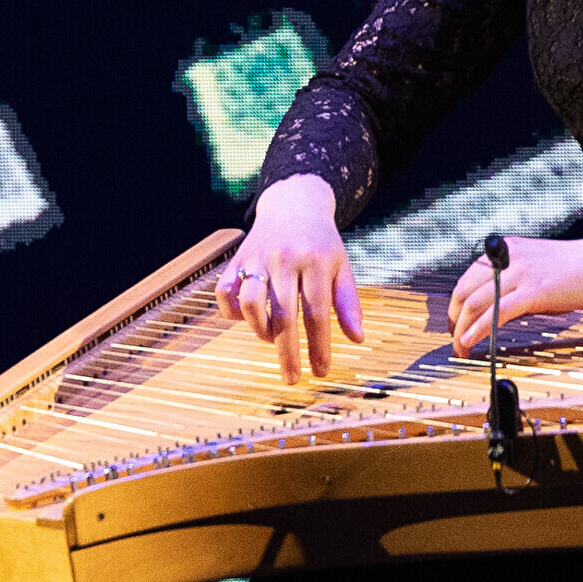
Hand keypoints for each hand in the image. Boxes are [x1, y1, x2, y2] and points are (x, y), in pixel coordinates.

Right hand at [216, 173, 365, 381]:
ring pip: (251, 304)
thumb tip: (358, 340)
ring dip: (260, 330)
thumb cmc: (321, 242)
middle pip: (283, 315)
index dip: (318, 347)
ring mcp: (257, 258)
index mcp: (315, 262)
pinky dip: (232, 312)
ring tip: (272, 338)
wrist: (294, 203)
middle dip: (288, 353)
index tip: (321, 372)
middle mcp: (284, 260)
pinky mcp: (237, 258)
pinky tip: (246, 319)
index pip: (316, 314)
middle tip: (292, 378)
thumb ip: (349, 303)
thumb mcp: (342, 267)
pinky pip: (225, 292)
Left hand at [444, 234, 582, 354]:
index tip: (454, 323)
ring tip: (460, 348)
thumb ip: (511, 283)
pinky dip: (478, 329)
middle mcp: (507, 258)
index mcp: (505, 251)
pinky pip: (497, 312)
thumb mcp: (533, 268)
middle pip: (465, 292)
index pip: (466, 279)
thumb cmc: (573, 269)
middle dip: (454, 320)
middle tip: (454, 339)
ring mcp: (520, 274)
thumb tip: (493, 310)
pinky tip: (470, 341)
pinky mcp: (534, 291)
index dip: (455, 305)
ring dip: (462, 329)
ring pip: (477, 303)